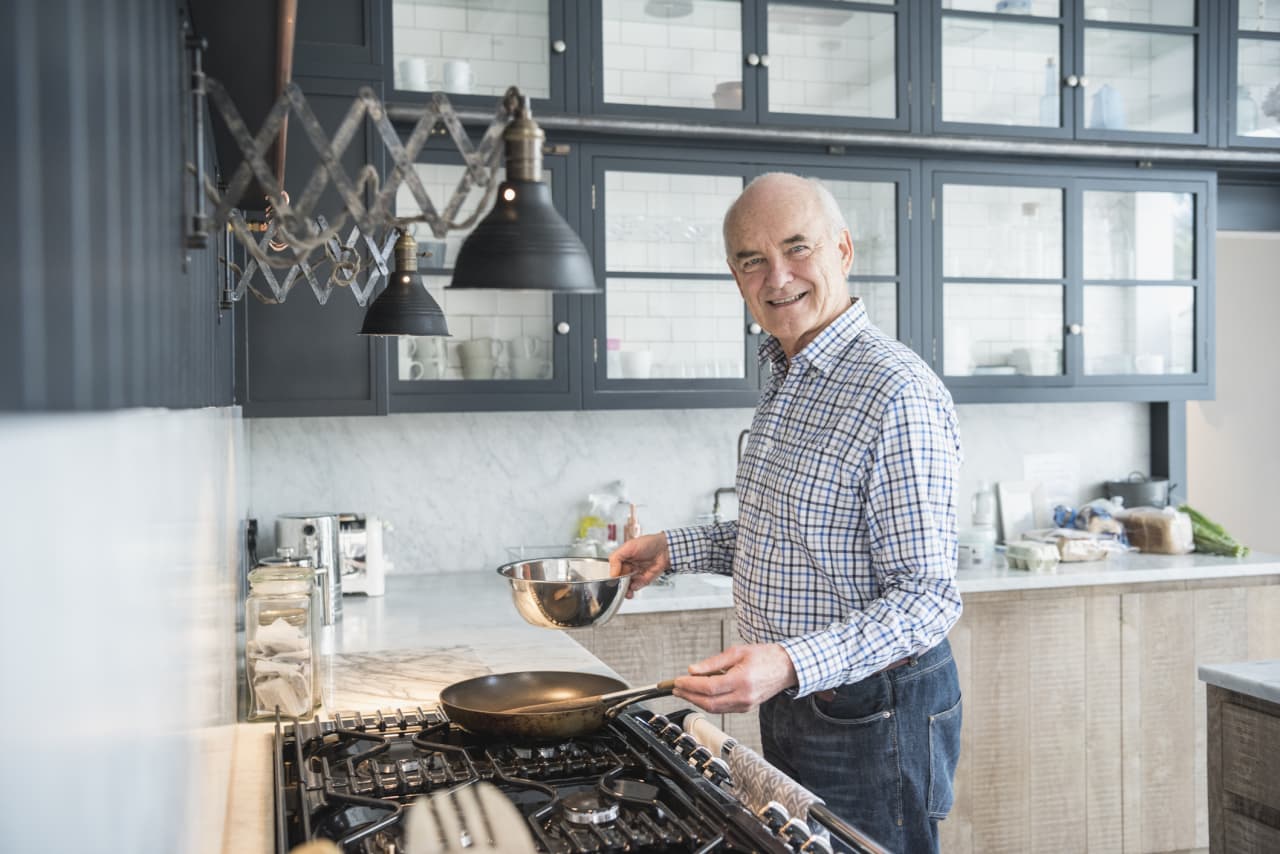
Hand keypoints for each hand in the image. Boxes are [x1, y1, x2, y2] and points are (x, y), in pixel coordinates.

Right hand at [608, 532, 669, 597]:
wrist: (665, 548)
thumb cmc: (648, 543)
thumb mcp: (629, 547)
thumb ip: (617, 558)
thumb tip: (612, 573)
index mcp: (622, 560)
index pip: (613, 570)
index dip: (612, 577)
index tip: (612, 581)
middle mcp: (628, 568)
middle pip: (619, 581)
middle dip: (618, 586)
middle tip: (619, 587)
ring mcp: (635, 574)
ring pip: (627, 586)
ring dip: (626, 590)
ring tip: (626, 590)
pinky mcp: (644, 580)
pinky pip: (637, 586)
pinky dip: (636, 586)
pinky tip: (635, 585)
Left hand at [673, 643, 797, 713]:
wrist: (786, 668)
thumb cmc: (765, 657)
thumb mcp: (737, 652)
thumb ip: (713, 662)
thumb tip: (693, 670)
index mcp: (742, 680)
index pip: (708, 687)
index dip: (690, 686)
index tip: (677, 681)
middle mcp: (744, 696)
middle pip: (709, 702)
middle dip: (689, 696)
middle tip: (675, 688)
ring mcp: (745, 705)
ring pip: (714, 709)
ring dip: (696, 701)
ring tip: (684, 691)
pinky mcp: (746, 708)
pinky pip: (722, 709)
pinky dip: (708, 703)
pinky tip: (701, 694)